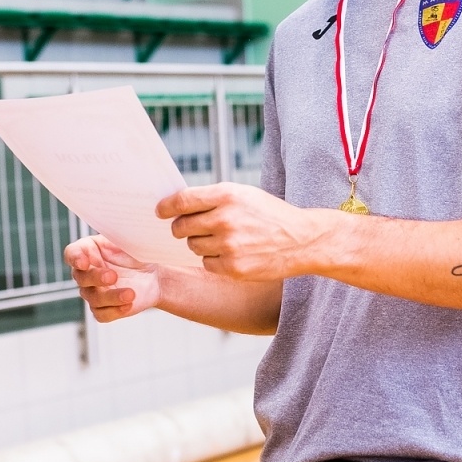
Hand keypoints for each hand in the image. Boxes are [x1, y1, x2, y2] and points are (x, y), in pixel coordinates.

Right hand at [65, 235, 162, 321]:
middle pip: (80, 277)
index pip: (72, 254)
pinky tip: (128, 304)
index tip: (85, 262)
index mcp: (89, 251)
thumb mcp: (129, 240)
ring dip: (111, 296)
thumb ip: (119, 234)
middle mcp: (87, 273)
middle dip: (95, 278)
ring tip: (130, 294)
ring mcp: (95, 292)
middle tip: (113, 276)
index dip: (75, 258)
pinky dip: (114, 311)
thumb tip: (118, 220)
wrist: (155, 275)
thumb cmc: (138, 254)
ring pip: (93, 298)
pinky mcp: (105, 309)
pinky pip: (101, 314)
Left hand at [157, 183, 330, 279]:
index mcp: (227, 195)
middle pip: (181, 227)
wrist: (301, 240)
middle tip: (191, 228)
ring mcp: (229, 245)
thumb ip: (213, 198)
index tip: (160, 211)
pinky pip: (206, 263)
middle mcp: (225, 219)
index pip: (182, 201)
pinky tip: (232, 253)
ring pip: (192, 246)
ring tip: (223, 239)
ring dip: (200, 244)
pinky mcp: (233, 267)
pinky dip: (214, 260)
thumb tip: (177, 205)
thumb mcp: (244, 194)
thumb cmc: (269, 214)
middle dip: (181, 228)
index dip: (166, 207)